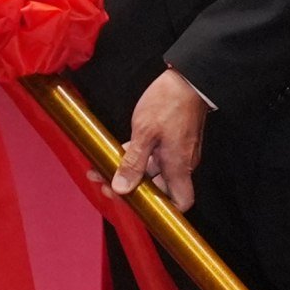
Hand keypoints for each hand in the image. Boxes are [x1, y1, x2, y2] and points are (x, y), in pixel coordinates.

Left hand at [113, 70, 211, 212]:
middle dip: (131, 190)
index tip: (136, 206)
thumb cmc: (169, 104)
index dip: (163, 210)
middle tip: (103, 184)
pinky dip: (136, 159)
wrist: (188, 79)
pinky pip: (154, 158)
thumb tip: (122, 188)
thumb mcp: (144, 133)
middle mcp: (181, 163)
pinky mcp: (173, 141)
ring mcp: (177, 152)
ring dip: (128, 173)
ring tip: (101, 168)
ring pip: (153, 172)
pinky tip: (118, 151)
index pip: (181, 202)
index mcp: (178, 166)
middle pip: (160, 189)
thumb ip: (133, 163)